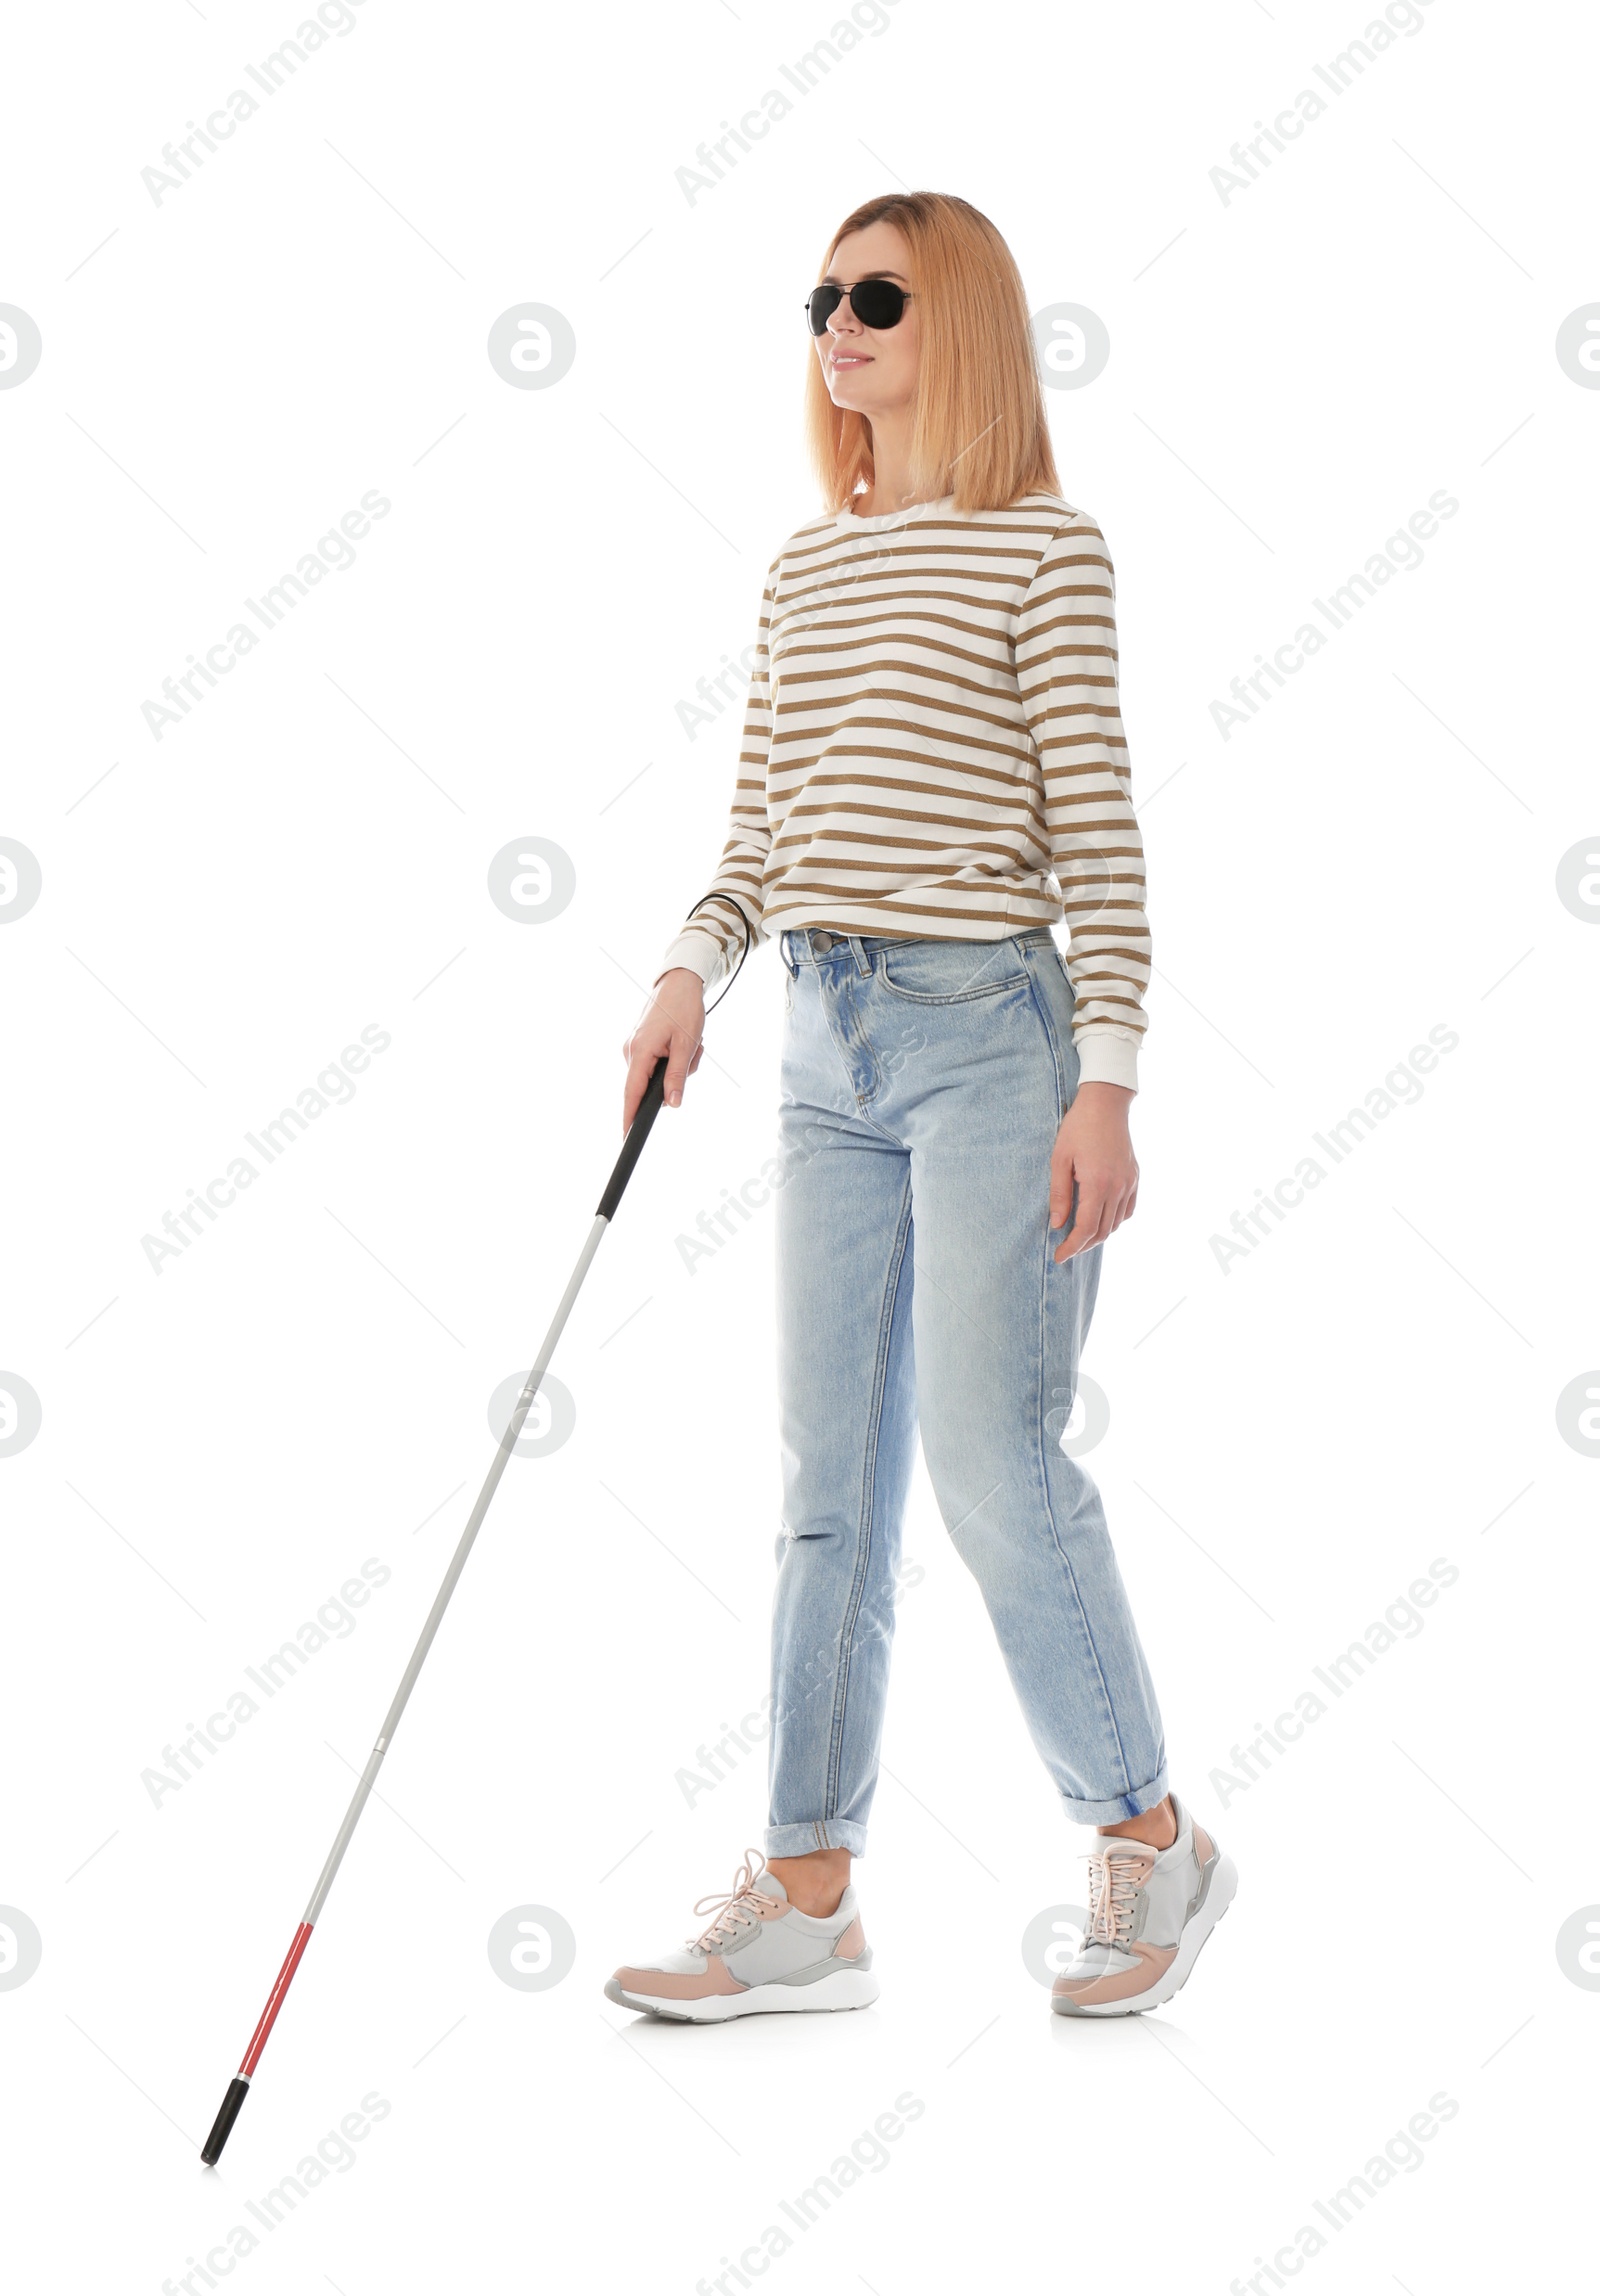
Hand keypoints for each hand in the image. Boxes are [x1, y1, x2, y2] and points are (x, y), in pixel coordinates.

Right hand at [622, 968, 704, 1131]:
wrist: (679, 982)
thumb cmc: (683, 1008)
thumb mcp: (686, 1045)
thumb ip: (677, 1077)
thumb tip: (672, 1104)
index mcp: (639, 1052)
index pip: (632, 1093)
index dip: (630, 1117)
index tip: (627, 1138)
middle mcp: (631, 1051)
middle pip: (650, 1085)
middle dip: (675, 1078)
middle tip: (693, 1053)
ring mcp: (634, 1048)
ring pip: (657, 1075)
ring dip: (679, 1066)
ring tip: (691, 1044)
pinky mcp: (640, 1044)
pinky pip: (657, 1063)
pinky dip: (674, 1058)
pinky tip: (683, 1042)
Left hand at [1050, 1082, 1137, 1259]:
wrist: (1105, 1104)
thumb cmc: (1078, 1128)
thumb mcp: (1059, 1159)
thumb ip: (1059, 1194)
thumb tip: (1057, 1224)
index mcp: (1097, 1184)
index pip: (1086, 1228)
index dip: (1072, 1247)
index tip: (1059, 1256)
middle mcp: (1118, 1187)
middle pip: (1102, 1231)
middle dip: (1083, 1246)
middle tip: (1066, 1250)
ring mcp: (1129, 1182)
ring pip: (1116, 1223)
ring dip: (1098, 1235)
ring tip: (1080, 1237)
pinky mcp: (1134, 1177)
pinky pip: (1128, 1210)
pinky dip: (1114, 1221)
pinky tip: (1100, 1219)